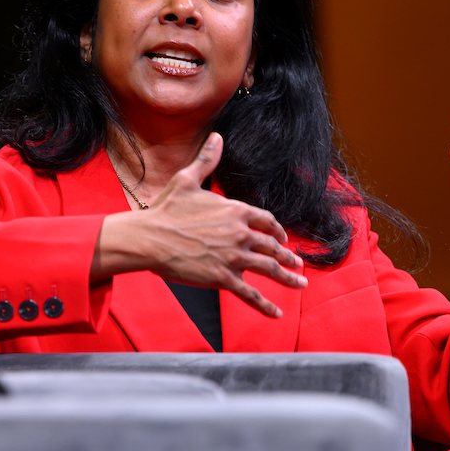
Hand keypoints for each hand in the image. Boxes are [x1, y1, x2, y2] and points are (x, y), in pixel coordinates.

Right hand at [92, 132, 307, 317]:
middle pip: (273, 247)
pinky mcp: (223, 278)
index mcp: (235, 211)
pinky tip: (277, 313)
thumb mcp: (187, 179)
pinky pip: (250, 294)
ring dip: (288, 278)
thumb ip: (207, 160)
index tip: (283, 238)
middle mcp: (240, 234)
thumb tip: (217, 137)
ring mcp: (233, 257)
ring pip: (269, 270)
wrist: (149, 237)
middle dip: (288, 256)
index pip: (266, 221)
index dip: (277, 230)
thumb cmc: (166, 209)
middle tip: (298, 264)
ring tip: (300, 283)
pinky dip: (265, 306)